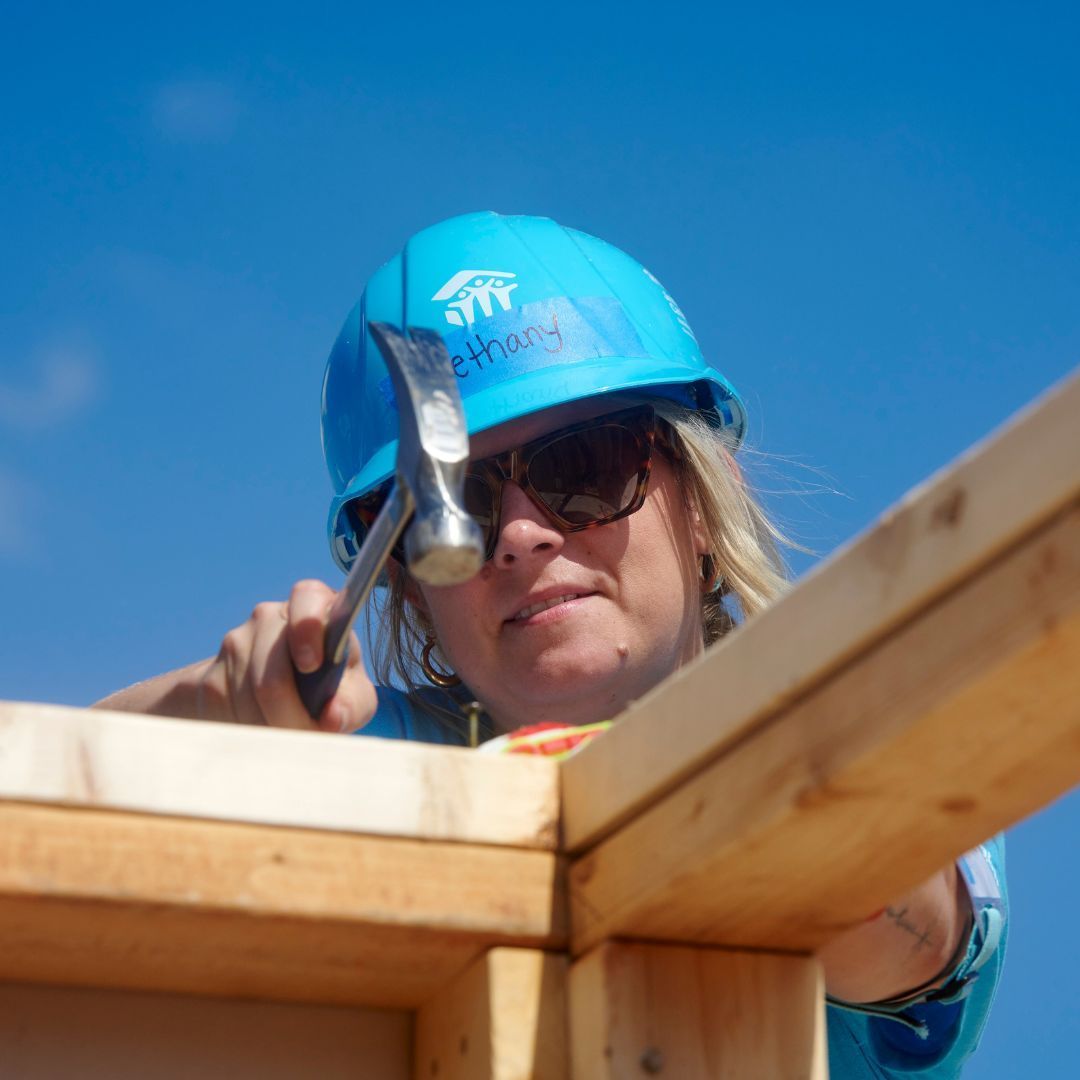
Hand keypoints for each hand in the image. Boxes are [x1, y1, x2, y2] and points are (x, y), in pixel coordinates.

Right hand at [196, 579, 376, 732]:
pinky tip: (263, 728)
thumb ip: (352, 705)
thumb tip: (333, 715)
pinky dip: (248, 729)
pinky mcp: (209, 675)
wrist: (279, 703)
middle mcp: (272, 616)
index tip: (311, 666)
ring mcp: (236, 641)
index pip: (308, 596)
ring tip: (288, 732)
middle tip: (305, 732)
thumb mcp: (353, 699)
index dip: (307, 628)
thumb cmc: (330, 693)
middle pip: (272, 667)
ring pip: (248, 695)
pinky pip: (226, 709)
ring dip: (270, 725)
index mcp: (317, 608)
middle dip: (291, 712)